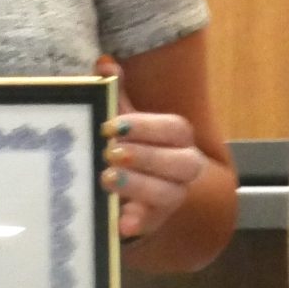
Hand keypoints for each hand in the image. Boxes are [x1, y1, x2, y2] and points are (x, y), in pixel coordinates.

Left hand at [97, 56, 206, 240]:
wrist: (132, 189)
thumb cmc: (131, 145)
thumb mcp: (123, 118)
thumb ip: (115, 92)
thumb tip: (104, 62)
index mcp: (179, 139)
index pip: (175, 130)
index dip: (147, 127)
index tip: (113, 127)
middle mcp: (184, 168)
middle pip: (182, 163)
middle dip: (147, 157)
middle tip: (110, 153)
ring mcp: (172, 198)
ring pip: (169, 194)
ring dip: (139, 185)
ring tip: (107, 178)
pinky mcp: (154, 222)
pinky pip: (151, 225)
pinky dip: (137, 222)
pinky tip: (121, 222)